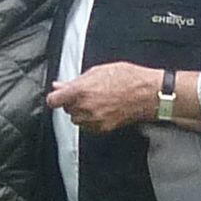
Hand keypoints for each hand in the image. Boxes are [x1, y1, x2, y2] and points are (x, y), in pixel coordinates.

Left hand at [46, 63, 160, 134]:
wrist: (148, 94)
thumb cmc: (128, 78)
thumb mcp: (98, 71)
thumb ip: (76, 80)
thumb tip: (59, 85)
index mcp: (81, 91)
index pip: (53, 101)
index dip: (55, 97)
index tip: (58, 95)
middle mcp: (85, 108)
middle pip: (66, 109)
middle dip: (72, 101)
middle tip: (86, 92)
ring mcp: (93, 120)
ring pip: (76, 119)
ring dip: (81, 111)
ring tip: (96, 100)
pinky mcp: (102, 129)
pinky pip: (88, 126)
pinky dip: (90, 119)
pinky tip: (102, 109)